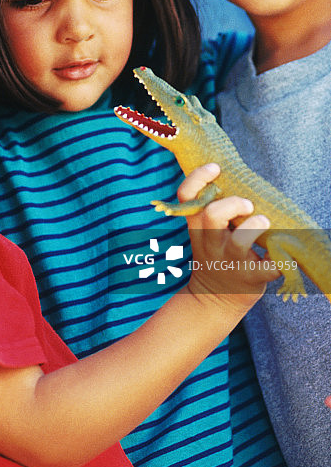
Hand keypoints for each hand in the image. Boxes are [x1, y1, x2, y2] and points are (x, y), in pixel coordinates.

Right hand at [180, 164, 279, 309]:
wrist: (215, 298)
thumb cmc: (215, 252)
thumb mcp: (203, 232)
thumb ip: (211, 208)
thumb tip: (233, 173)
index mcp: (197, 226)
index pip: (186, 197)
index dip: (197, 178)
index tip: (215, 167)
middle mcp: (211, 242)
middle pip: (212, 215)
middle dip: (233, 203)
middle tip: (248, 204)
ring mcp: (230, 261)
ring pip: (238, 242)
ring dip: (253, 228)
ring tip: (263, 221)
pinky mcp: (250, 278)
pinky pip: (266, 268)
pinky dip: (277, 261)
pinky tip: (280, 254)